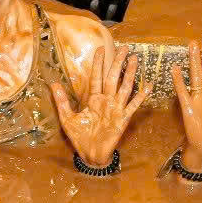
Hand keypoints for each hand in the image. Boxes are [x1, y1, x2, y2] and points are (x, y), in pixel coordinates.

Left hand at [50, 38, 141, 168]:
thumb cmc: (80, 137)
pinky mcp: (122, 119)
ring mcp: (116, 109)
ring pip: (124, 87)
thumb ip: (62, 101)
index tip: (100, 49)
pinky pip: (133, 106)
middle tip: (124, 48)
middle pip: (112, 77)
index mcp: (94, 99)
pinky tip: (148, 86)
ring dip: (129, 73)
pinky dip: (141, 96)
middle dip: (117, 62)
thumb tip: (53, 84)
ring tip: (134, 60)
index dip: (98, 63)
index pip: (96, 77)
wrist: (90, 154)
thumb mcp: (67, 118)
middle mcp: (106, 101)